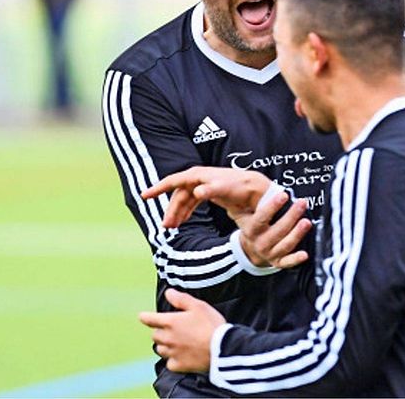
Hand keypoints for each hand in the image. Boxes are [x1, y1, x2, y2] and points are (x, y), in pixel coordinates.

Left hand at [139, 289, 226, 372]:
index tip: (143, 316)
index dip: (145, 317)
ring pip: (160, 350)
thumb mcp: (199, 306)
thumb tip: (168, 293)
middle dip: (160, 331)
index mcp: (170, 322)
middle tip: (170, 329)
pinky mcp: (179, 365)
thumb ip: (181, 299)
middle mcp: (168, 338)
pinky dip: (172, 359)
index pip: (148, 319)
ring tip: (174, 343)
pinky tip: (180, 356)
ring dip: (164, 345)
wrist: (222, 348)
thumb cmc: (211, 325)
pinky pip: (169, 363)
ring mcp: (172, 353)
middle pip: (155, 336)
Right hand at [141, 167, 271, 227]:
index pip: (176, 180)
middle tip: (166, 226)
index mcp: (201, 176)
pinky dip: (186, 211)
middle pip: (179, 193)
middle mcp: (201, 178)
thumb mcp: (230, 190)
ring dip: (177, 212)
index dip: (159, 188)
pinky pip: (191, 201)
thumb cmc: (245, 189)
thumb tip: (197, 192)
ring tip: (172, 227)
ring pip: (184, 198)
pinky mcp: (210, 192)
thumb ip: (213, 190)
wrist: (259, 191)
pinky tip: (182, 221)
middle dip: (171, 209)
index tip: (145, 196)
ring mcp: (205, 185)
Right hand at [235, 192, 312, 268]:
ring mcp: (269, 253)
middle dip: (291, 216)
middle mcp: (260, 242)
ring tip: (306, 222)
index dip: (272, 206)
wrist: (249, 249)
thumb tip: (249, 185)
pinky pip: (287, 262)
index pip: (261, 217)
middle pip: (278, 230)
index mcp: (251, 229)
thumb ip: (249, 201)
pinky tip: (304, 254)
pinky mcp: (278, 261)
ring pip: (285, 244)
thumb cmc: (253, 225)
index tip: (283, 195)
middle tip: (301, 203)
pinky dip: (296, 259)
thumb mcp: (245, 214)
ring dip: (297, 234)